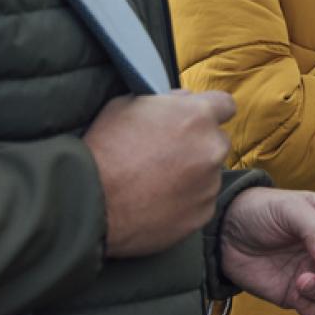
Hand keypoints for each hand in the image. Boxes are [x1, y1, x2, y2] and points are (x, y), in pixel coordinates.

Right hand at [83, 91, 233, 258]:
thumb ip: (167, 100)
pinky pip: (201, 202)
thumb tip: (185, 100)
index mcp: (196, 116)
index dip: (211, 112)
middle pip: (217, 142)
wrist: (89, 201)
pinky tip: (158, 203)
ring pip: (209, 174)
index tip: (198, 121)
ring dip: (192, 175)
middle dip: (199, 145)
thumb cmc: (104, 148)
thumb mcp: (128, 104)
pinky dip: (186, 202)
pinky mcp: (202, 214)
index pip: (225, 105)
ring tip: (156, 183)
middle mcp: (211, 148)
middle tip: (168, 156)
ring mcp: (208, 184)